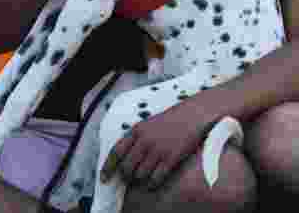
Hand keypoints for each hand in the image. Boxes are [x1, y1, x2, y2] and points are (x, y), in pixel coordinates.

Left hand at [100, 99, 218, 189]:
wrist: (193, 115)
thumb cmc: (170, 120)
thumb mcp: (148, 124)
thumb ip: (135, 138)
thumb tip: (123, 160)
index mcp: (137, 130)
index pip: (116, 152)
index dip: (108, 168)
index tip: (104, 178)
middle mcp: (145, 140)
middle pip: (127, 167)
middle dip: (127, 176)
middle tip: (131, 177)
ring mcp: (158, 149)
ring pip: (140, 174)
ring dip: (140, 179)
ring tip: (145, 177)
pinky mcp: (171, 157)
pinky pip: (156, 178)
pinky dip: (152, 184)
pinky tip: (153, 183)